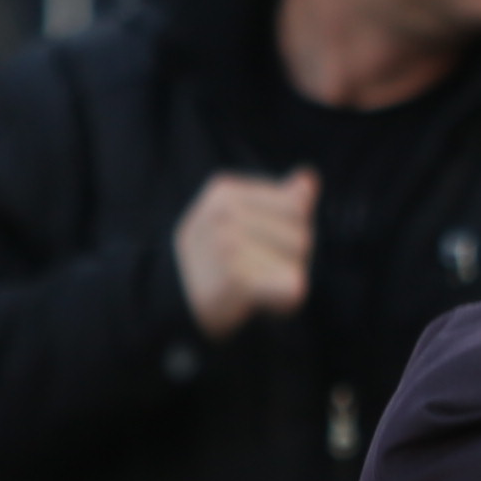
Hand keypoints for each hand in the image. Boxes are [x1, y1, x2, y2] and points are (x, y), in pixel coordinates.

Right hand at [172, 170, 320, 341]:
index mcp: (226, 191)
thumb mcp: (238, 220)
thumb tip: (309, 178)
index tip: (259, 248)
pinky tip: (259, 302)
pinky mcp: (235, 280)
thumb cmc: (213, 259)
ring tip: (252, 287)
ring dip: (284, 282)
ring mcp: (228, 245)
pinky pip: (292, 289)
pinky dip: (284, 301)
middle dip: (289, 260)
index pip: (296, 208)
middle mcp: (225, 213)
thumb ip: (279, 201)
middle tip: (254, 273)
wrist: (170, 302)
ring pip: (296, 263)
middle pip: (300, 237)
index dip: (290, 233)